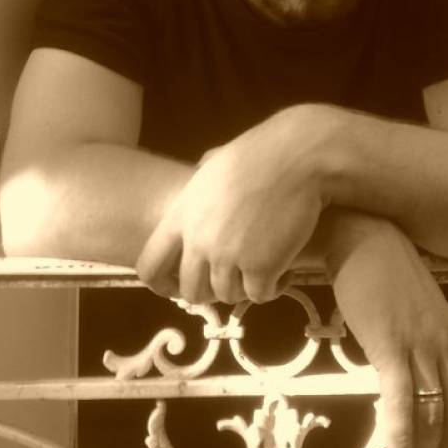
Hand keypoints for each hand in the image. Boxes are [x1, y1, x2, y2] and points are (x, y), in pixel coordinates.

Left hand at [136, 106, 327, 303]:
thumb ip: (200, 180)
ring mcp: (228, 256)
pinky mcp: (259, 267)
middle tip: (233, 277)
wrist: (298, 157)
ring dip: (245, 286)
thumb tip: (197, 172)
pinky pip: (260, 296)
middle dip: (211, 290)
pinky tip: (285, 270)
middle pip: (191, 291)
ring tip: (264, 266)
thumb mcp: (216, 162)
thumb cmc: (262, 151)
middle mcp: (199, 240)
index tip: (178, 286)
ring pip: (227, 295)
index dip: (163, 284)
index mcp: (183, 214)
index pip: (150, 267)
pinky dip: (273, 287)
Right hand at [325, 212, 447, 447]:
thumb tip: (414, 373)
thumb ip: (422, 339)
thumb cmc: (383, 268)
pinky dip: (402, 436)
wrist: (363, 235)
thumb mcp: (415, 307)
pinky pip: (402, 402)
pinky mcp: (391, 345)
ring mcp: (420, 345)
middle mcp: (445, 344)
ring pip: (435, 414)